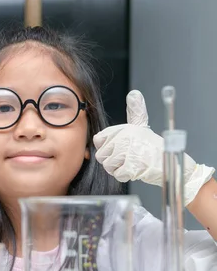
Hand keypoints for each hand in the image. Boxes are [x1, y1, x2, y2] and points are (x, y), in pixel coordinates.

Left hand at [93, 90, 214, 204]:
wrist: (172, 163)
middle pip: (101, 156)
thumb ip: (135, 111)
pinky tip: (136, 169)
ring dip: (119, 169)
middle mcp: (125, 138)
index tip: (118, 147)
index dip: (106, 147)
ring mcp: (128, 152)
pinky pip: (118, 174)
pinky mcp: (132, 166)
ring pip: (108, 166)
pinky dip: (126, 176)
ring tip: (132, 163)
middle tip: (128, 158)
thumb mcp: (142, 127)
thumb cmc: (154, 148)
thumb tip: (134, 94)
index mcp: (125, 128)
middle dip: (113, 161)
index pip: (98, 139)